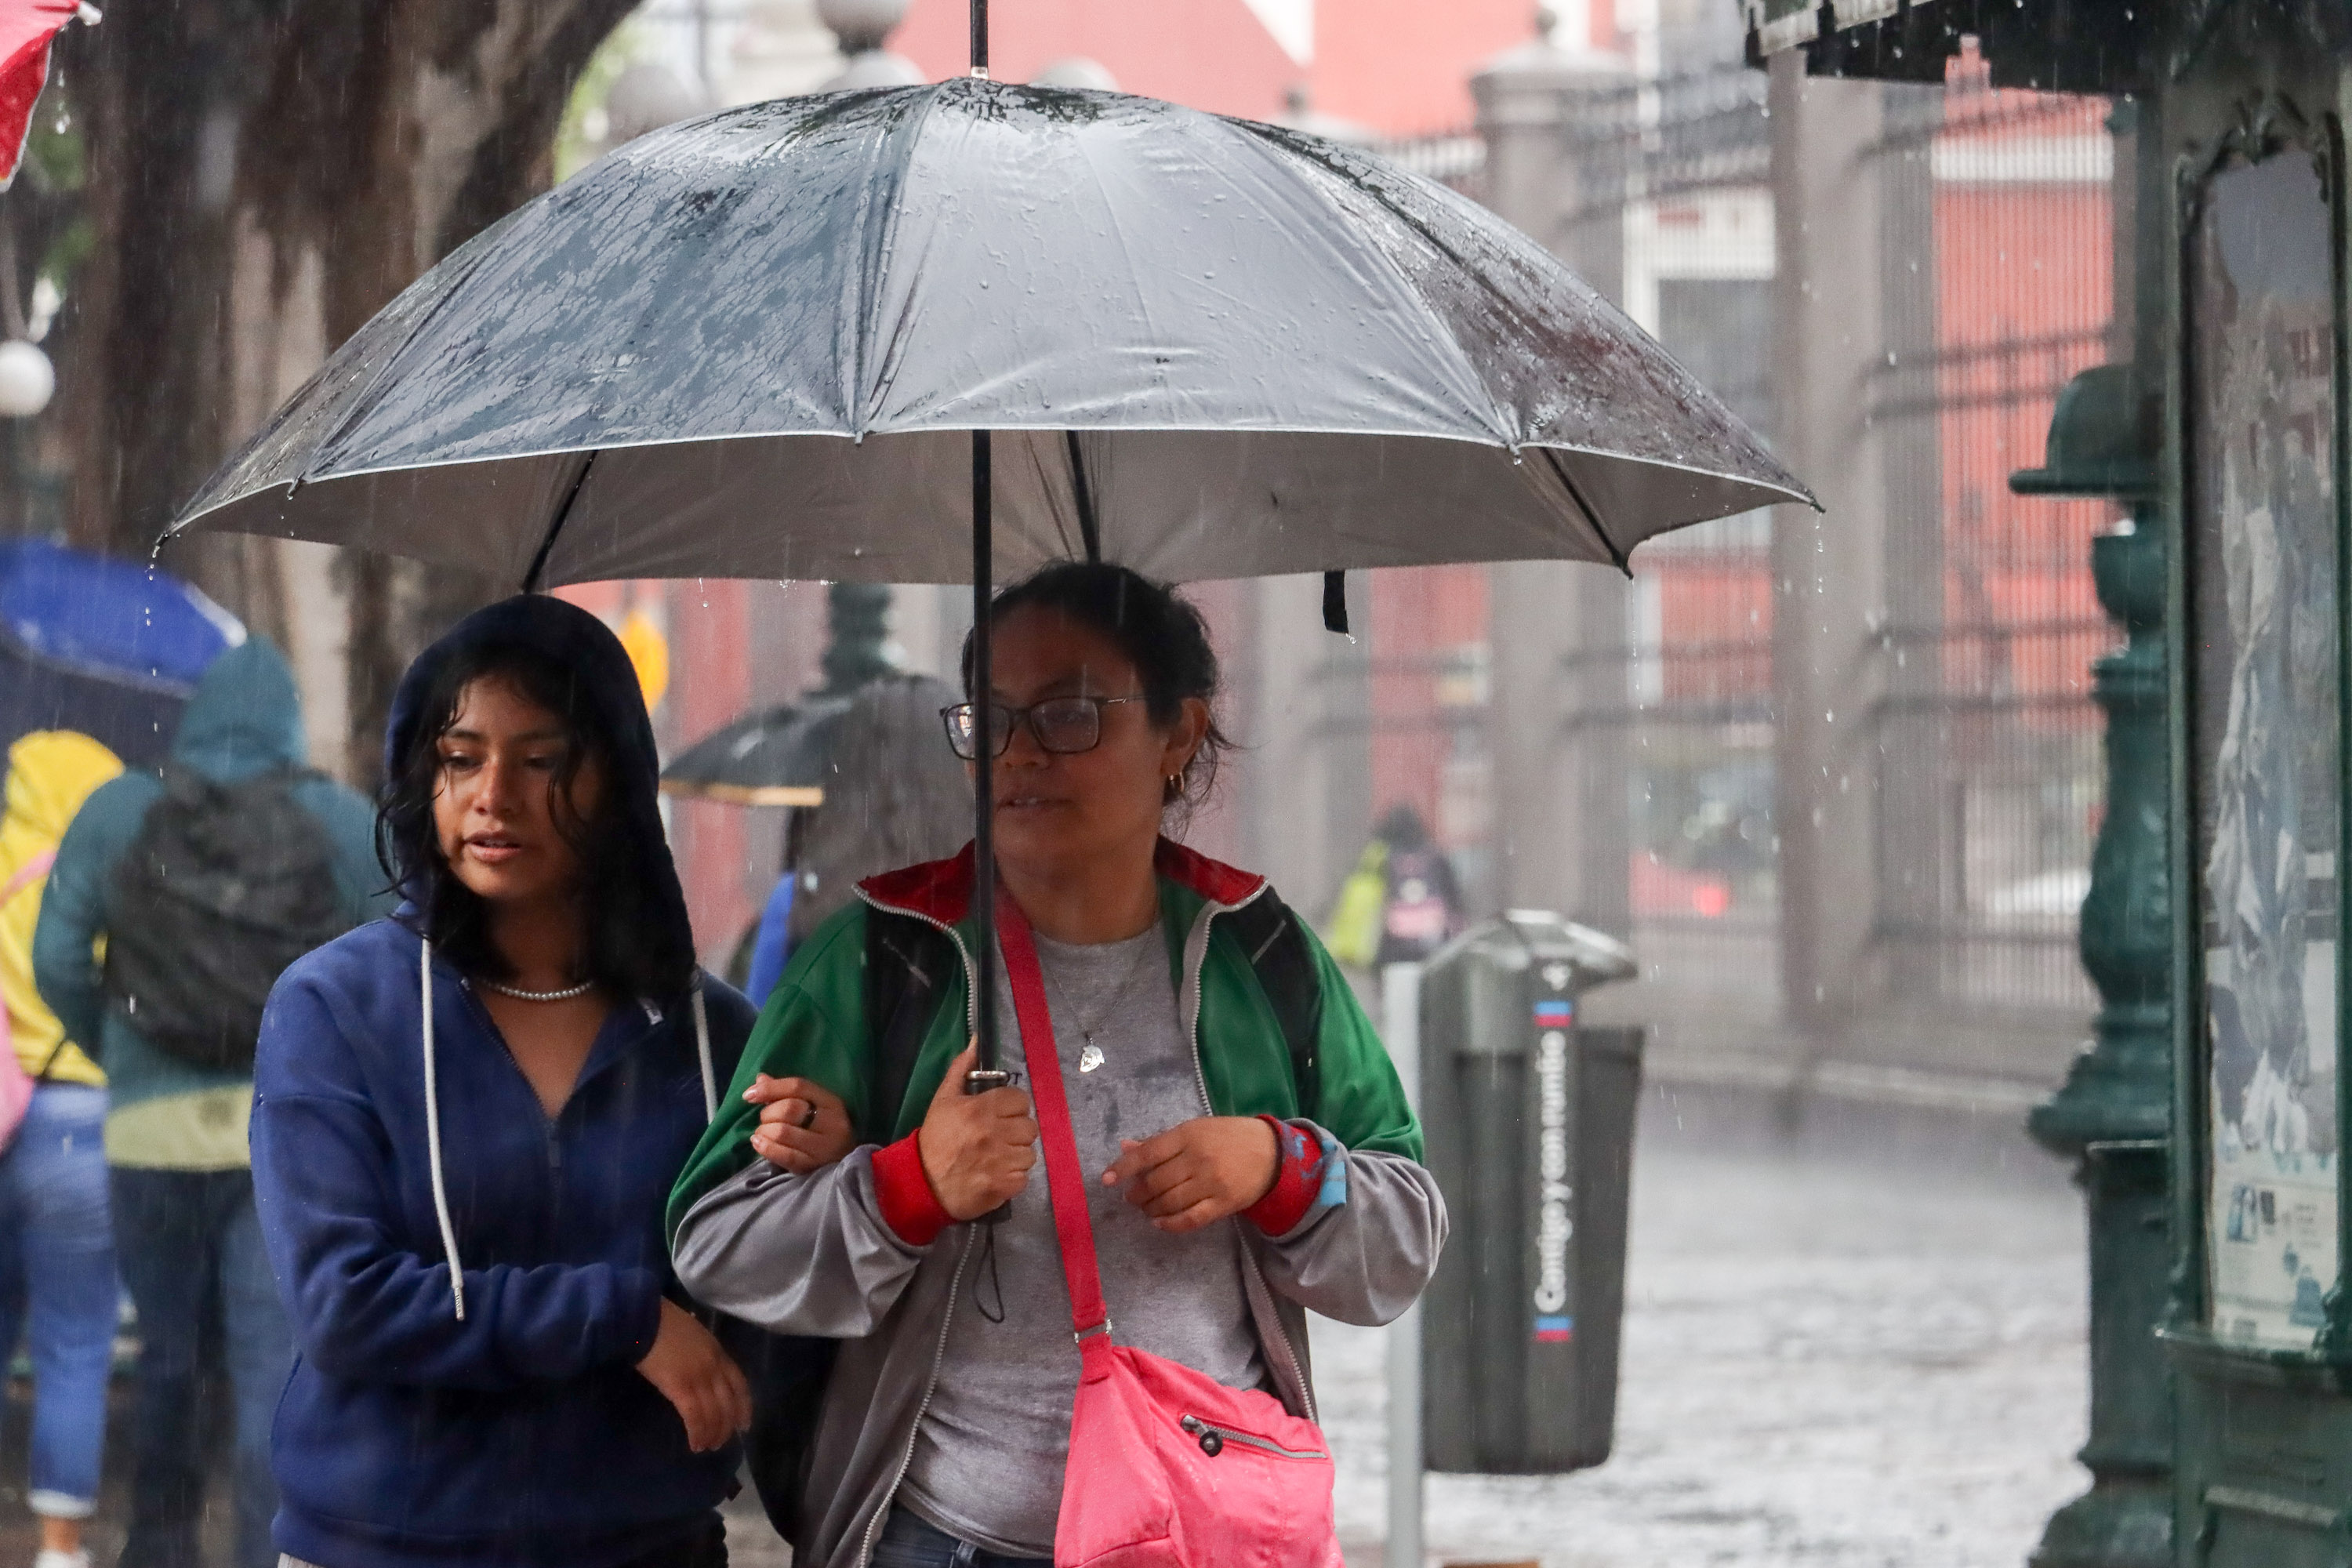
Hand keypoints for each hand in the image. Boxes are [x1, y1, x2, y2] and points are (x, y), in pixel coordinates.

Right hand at [635, 1299, 750, 1452]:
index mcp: (718, 1352)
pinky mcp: (681, 1388)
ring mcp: (699, 1378)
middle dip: (727, 1426)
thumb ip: (701, 1351)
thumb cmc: (663, 1323)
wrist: (645, 1318)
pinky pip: (695, 1417)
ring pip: (714, 1413)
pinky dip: (697, 1432)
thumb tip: (699, 1365)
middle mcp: (714, 1367)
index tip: (744, 1423)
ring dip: (712, 1434)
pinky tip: (695, 1444)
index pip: (740, 1384)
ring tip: (706, 1447)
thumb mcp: (693, 1334)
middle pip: (728, 1403)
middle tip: (721, 1442)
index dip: (744, 1406)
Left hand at [745, 1074, 854, 1172]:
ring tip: (761, 1134)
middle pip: (789, 1108)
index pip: (798, 1086)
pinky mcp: (813, 1167)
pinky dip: (766, 1147)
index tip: (749, 1095)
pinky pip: (784, 1155)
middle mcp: (832, 1122)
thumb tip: (760, 1079)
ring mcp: (824, 1147)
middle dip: (768, 1113)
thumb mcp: (813, 1109)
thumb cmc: (823, 1133)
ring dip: (764, 1131)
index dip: (770, 1088)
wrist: (846, 1167)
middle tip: (764, 1121)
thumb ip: (786, 1093)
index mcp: (832, 1102)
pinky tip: (758, 1143)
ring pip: (783, 1132)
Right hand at [918, 1041, 1037, 1220]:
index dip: (1013, 1108)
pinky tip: (997, 1175)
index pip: (1021, 1100)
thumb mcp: (944, 1099)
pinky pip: (1024, 1178)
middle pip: (1030, 1127)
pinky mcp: (1003, 1185)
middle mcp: (993, 1133)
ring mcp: (1000, 1161)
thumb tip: (977, 1040)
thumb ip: (961, 1069)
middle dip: (1017, 1132)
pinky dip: (1013, 1178)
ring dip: (1016, 1156)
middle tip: (1000, 1138)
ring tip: (998, 1158)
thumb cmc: (934, 1138)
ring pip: (1029, 1153)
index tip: (1002, 1115)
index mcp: (980, 1109)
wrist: (921, 1183)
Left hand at [1102, 1116, 1278, 1234]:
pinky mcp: (1223, 1204)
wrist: (1272, 1153)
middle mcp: (1198, 1158)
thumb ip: (1160, 1142)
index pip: (1147, 1153)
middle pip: (1156, 1182)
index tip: (1106, 1180)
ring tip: (1145, 1208)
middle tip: (1131, 1197)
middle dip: (1137, 1193)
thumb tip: (1125, 1147)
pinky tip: (1159, 1223)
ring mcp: (1211, 1183)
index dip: (1123, 1168)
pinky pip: (1191, 1219)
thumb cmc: (1228, 1137)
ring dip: (1150, 1209)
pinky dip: (1170, 1224)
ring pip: (1170, 1202)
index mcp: (1188, 1135)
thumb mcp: (1195, 1130)